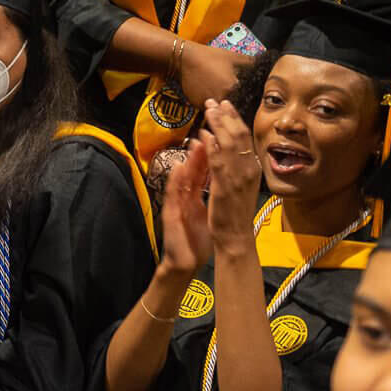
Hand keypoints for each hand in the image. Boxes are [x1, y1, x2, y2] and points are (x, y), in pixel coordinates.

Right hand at [158, 137, 212, 275]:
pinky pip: (174, 195)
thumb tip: (214, 178)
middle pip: (193, 169)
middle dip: (201, 148)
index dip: (212, 151)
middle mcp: (185, 196)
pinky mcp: (171, 214)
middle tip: (208, 129)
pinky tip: (178, 169)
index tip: (219, 135)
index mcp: (195, 195)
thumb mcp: (204, 212)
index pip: (205, 170)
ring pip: (183, 178)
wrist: (183, 261)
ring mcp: (177, 203)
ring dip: (188, 160)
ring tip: (196, 142)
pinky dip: (176, 181)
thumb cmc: (195, 238)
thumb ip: (205, 194)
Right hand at [177, 42, 246, 104]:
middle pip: (232, 107)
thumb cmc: (209, 56)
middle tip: (232, 95)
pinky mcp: (197, 105)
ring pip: (219, 109)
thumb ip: (250, 63)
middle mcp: (221, 98)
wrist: (184, 58)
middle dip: (233, 103)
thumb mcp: (233, 56)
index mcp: (233, 87)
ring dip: (221, 105)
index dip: (247, 98)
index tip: (246, 95)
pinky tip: (209, 95)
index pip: (246, 100)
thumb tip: (264, 67)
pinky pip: (207, 109)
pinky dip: (210, 104)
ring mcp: (208, 103)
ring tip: (219, 95)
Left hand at [200, 99, 262, 244]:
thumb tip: (225, 146)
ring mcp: (238, 177)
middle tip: (216, 101)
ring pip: (230, 144)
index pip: (245, 138)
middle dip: (227, 116)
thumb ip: (235, 166)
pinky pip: (219, 161)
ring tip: (210, 109)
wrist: (235, 237)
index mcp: (253, 169)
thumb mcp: (239, 185)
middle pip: (239, 135)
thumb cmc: (235, 213)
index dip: (235, 120)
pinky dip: (212, 146)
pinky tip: (205, 134)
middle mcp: (249, 170)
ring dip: (219, 124)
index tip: (226, 105)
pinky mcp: (225, 186)